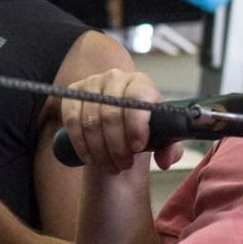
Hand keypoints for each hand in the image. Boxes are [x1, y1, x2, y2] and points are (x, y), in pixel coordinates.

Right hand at [59, 69, 182, 173]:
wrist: (118, 123)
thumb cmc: (141, 128)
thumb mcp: (161, 139)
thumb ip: (170, 148)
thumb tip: (165, 161)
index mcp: (141, 83)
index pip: (137, 98)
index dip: (136, 125)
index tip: (138, 147)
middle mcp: (115, 77)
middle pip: (111, 114)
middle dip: (117, 147)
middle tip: (124, 164)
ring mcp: (92, 83)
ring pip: (91, 121)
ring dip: (100, 150)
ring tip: (110, 166)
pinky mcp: (73, 93)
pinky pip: (72, 120)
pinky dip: (81, 143)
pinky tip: (90, 158)